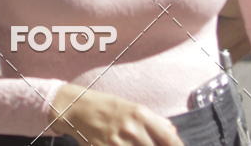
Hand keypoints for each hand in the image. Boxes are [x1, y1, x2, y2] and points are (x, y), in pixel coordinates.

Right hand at [48, 84, 183, 145]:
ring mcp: (118, 142)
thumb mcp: (132, 107)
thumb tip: (173, 133)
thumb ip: (155, 121)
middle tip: (150, 145)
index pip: (170, 138)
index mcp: (141, 114)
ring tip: (135, 145)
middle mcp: (132, 128)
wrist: (78, 108)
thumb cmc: (107, 107)